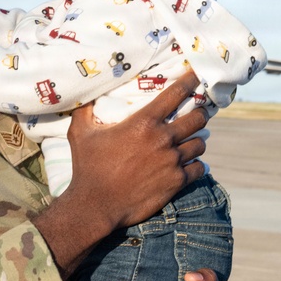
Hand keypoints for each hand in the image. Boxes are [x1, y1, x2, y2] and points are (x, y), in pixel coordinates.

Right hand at [32, 71, 207, 274]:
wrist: (95, 205)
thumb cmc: (87, 167)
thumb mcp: (80, 132)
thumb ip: (86, 110)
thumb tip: (86, 95)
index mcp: (144, 122)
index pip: (176, 93)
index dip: (190, 81)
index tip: (198, 75)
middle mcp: (163, 139)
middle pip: (197, 118)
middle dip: (200, 113)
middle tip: (197, 113)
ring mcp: (172, 161)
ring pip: (200, 143)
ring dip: (197, 140)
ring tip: (192, 140)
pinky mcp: (176, 182)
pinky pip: (199, 168)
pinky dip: (197, 165)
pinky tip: (192, 164)